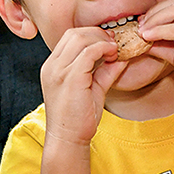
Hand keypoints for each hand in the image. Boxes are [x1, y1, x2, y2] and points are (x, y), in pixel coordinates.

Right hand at [40, 26, 129, 145]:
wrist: (68, 140)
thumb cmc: (78, 119)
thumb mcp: (93, 89)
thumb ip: (104, 72)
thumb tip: (121, 57)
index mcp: (53, 67)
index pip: (69, 37)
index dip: (91, 34)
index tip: (109, 42)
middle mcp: (52, 66)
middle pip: (73, 33)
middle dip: (97, 33)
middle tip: (114, 42)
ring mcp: (58, 71)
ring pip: (80, 38)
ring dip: (101, 40)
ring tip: (114, 50)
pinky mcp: (70, 79)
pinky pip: (88, 53)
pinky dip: (103, 49)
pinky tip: (113, 56)